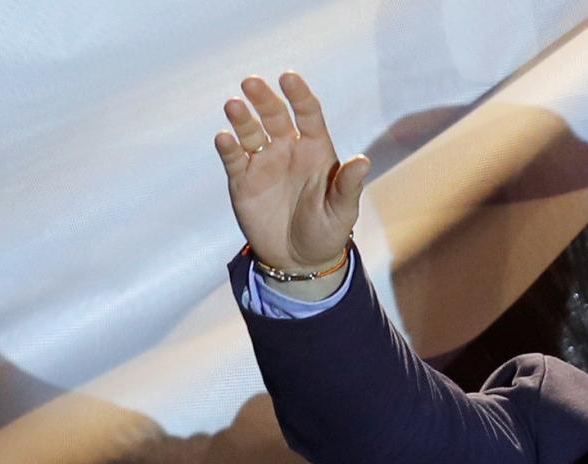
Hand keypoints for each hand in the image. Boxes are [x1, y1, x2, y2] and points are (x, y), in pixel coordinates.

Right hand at [214, 73, 369, 280]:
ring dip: (241, 118)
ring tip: (233, 105)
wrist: (299, 261)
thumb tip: (363, 160)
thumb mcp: (342, 211)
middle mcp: (288, 149)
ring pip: (250, 132)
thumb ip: (348, 185)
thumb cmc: (327, 232)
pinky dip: (227, 147)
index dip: (298, 95)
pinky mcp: (243, 181)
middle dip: (264, 99)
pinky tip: (224, 138)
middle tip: (251, 82)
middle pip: (274, 116)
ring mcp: (263, 163)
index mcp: (316, 150)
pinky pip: (234, 159)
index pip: (307, 114)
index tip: (288, 77)